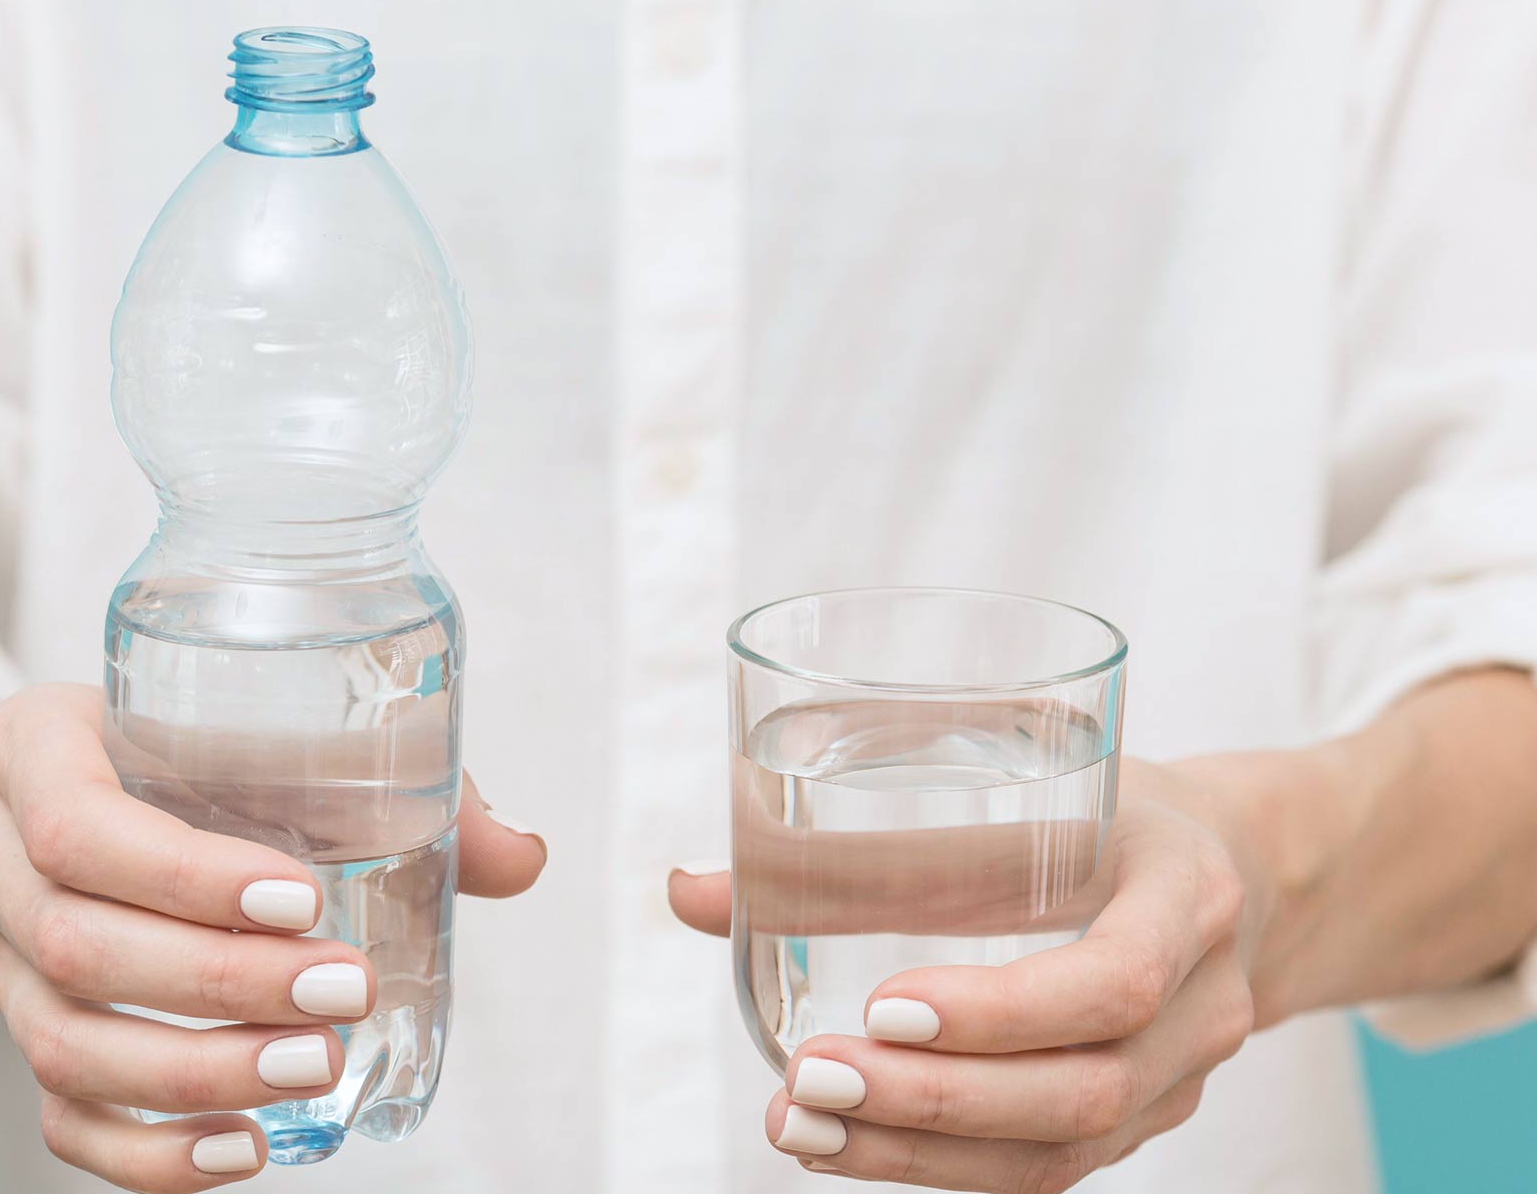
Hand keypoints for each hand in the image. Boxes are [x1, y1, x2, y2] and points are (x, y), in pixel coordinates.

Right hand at [0, 684, 544, 1192]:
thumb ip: (384, 776)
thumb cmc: (172, 746)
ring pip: (64, 1043)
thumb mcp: (245, 722)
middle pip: (76, 945)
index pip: (79, 826)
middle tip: (345, 995)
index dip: (187, 876)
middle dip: (221, 984)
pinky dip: (152, 1151)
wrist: (40, 788)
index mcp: (32, 748)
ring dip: (198, 1073)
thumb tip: (522, 857)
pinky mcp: (17, 1029)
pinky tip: (245, 1149)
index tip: (305, 899)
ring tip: (315, 1073)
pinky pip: (60, 1114)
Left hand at [670, 758, 1268, 1190]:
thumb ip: (866, 827)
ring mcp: (1181, 1073)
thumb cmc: (1111, 803)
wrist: (1238, 864)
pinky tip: (851, 1151)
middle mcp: (1203, 1000)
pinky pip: (1050, 1166)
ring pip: (1062, 1150)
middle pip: (1083, 1090)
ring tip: (802, 1131)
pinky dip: (946, 1168)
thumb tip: (689, 892)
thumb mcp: (1025, 773)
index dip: (1001, 1010)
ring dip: (923, 1153)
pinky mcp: (1142, 1112)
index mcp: (1186, 892)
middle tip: (809, 1083)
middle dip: (934, 1101)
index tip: (883, 1004)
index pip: (1113, 978)